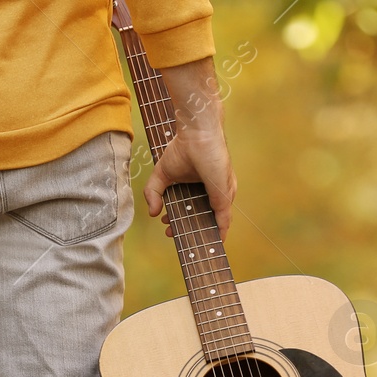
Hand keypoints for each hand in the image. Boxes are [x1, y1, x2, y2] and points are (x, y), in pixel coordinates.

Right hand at [144, 58, 236, 235]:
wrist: (197, 133)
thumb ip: (154, 193)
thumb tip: (152, 213)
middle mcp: (213, 192)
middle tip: (172, 234)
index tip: (168, 228)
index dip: (180, 221)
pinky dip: (218, 233)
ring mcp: (221, 194)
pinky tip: (212, 242)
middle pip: (202, 218)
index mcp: (201, 187)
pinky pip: (223, 220)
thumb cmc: (183, 148)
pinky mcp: (225, 196)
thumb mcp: (162, 174)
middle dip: (188, 230)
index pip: (192, 210)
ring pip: (213, 222)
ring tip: (186, 241)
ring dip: (201, 234)